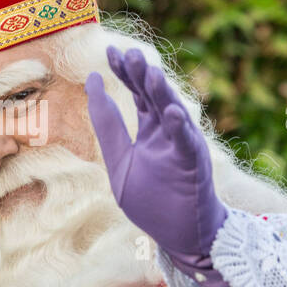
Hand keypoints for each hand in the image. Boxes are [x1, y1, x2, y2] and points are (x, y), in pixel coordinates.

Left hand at [85, 46, 227, 273]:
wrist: (179, 235)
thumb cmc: (152, 201)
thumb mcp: (119, 162)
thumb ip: (107, 127)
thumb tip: (92, 84)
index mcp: (151, 131)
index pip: (136, 94)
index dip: (124, 73)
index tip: (109, 51)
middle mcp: (168, 133)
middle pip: (153, 96)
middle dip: (140, 74)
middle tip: (127, 52)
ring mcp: (182, 147)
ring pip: (172, 113)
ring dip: (161, 92)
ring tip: (149, 71)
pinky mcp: (193, 166)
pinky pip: (186, 144)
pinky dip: (179, 128)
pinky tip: (170, 111)